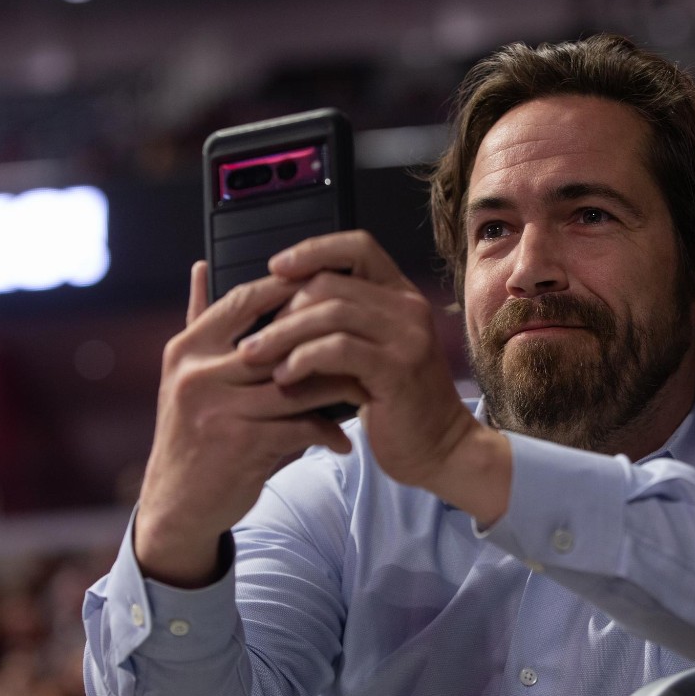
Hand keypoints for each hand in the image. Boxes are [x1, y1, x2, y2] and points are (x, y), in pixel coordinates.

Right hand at [134, 261, 364, 586]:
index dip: (289, 289)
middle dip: (324, 338)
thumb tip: (201, 266)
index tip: (328, 288)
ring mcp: (217, 409)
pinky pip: (300, 427)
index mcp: (187, 350)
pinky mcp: (240, 444)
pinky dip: (327, 433)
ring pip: (296, 384)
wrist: (177, 506)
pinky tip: (343, 439)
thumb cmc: (194, 435)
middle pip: (278, 339)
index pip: (243, 300)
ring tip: (364, 387)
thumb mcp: (186, 376)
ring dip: (336, 386)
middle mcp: (197, 374)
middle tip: (362, 337)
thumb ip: (199, 322)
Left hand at [239, 231, 511, 521]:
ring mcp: (407, 338)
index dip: (313, 250)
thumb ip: (342, 323)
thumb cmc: (395, 403)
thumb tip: (281, 302)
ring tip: (256, 356)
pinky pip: (338, 350)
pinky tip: (284, 376)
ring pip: (331, 313)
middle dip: (282, 305)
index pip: (358, 246)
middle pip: (332, 282)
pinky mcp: (397, 370)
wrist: (440, 449)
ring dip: (283, 334)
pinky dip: (302, 359)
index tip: (275, 268)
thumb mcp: (371, 351)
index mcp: (401, 295)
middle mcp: (409, 308)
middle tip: (255, 335)